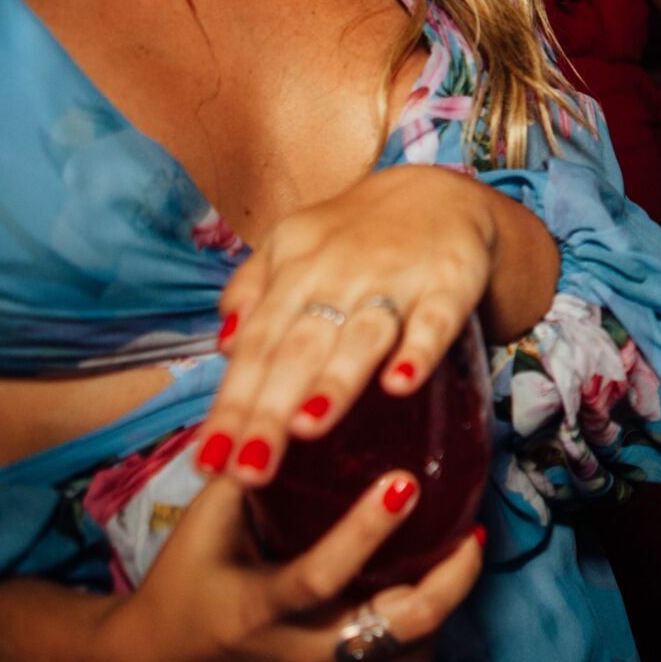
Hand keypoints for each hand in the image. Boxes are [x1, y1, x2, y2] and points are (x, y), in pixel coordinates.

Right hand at [99, 470, 479, 661]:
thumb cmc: (182, 585)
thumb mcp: (204, 526)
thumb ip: (251, 472)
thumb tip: (299, 402)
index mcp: (258, 608)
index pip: (320, 575)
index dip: (366, 530)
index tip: (406, 482)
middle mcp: (298, 652)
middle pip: (397, 632)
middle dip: (449, 583)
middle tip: (472, 533)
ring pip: (409, 656)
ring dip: (445, 606)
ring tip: (463, 554)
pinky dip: (425, 633)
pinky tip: (435, 589)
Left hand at [200, 167, 503, 485]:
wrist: (442, 192)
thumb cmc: (356, 235)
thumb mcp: (292, 245)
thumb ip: (255, 289)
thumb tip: (223, 345)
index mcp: (295, 272)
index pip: (256, 345)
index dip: (232, 404)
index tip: (210, 461)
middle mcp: (339, 275)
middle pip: (299, 348)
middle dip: (270, 409)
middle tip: (248, 469)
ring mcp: (396, 279)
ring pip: (362, 335)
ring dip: (335, 380)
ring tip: (306, 428)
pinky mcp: (450, 282)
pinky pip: (436, 318)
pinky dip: (420, 349)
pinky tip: (403, 382)